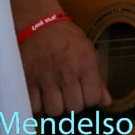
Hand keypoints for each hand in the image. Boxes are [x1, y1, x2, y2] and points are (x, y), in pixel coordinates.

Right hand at [6, 0, 110, 116]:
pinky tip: (41, 93)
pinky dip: (38, 103)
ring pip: (54, 110)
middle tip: (69, 92)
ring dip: (55, 105)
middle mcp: (66, 73)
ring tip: (55, 93)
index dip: (89, 98)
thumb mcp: (88, 52)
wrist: (38, 23)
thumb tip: (107, 101)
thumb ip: (97, 79)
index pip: (93, 99)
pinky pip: (34, 106)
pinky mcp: (27, 81)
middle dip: (73, 103)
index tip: (84, 91)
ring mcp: (45, 78)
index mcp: (85, 64)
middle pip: (74, 108)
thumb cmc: (66, 37)